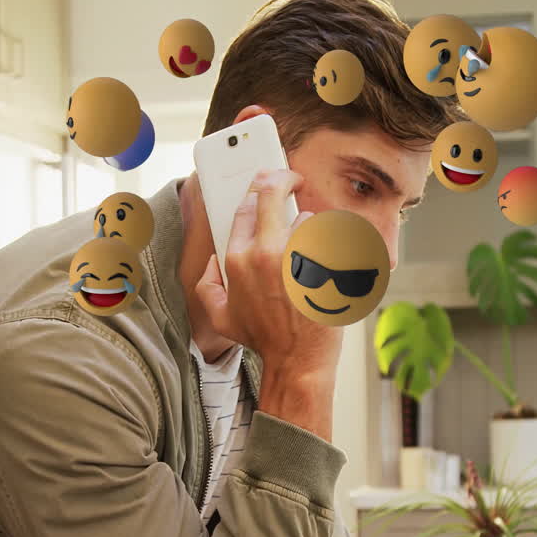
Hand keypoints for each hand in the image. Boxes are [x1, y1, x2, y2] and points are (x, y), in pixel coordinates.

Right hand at [193, 169, 339, 377]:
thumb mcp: (220, 316)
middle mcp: (265, 251)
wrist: (298, 359)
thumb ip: (207, 284)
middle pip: (272, 192)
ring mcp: (298, 255)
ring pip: (306, 218)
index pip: (246, 205)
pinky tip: (326, 263)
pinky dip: (329, 246)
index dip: (257, 189)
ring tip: (308, 254)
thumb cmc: (262, 339)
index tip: (267, 184)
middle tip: (293, 178)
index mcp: (238, 259)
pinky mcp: (324, 263)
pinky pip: (330, 237)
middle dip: (283, 177)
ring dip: (308, 230)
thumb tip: (214, 260)